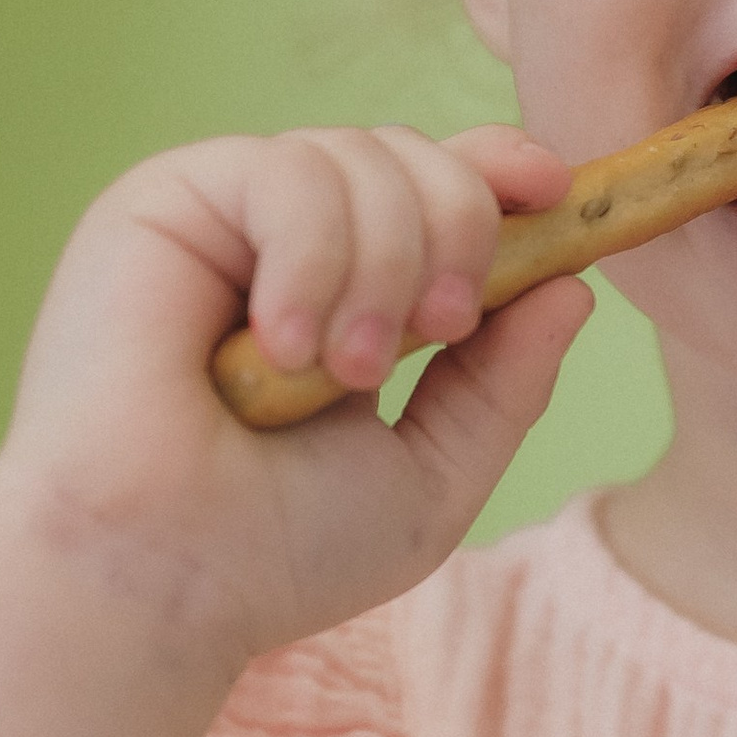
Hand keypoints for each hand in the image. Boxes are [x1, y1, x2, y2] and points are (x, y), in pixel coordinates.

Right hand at [0, 123, 592, 673]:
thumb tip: (575, 288)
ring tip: (345, 374)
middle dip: (460, 229)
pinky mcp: (163, 201)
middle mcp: (285, 246)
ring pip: (360, 156)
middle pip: (413, 155)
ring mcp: (224, 219)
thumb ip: (504, 386)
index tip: (555, 193)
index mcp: (345, 295)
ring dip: (386, 266)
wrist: (161, 582)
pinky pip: (287, 172)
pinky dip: (314, 259)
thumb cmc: (274, 552)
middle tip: (438, 334)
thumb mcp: (431, 474)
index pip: (434, 186)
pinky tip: (285, 348)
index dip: (500, 172)